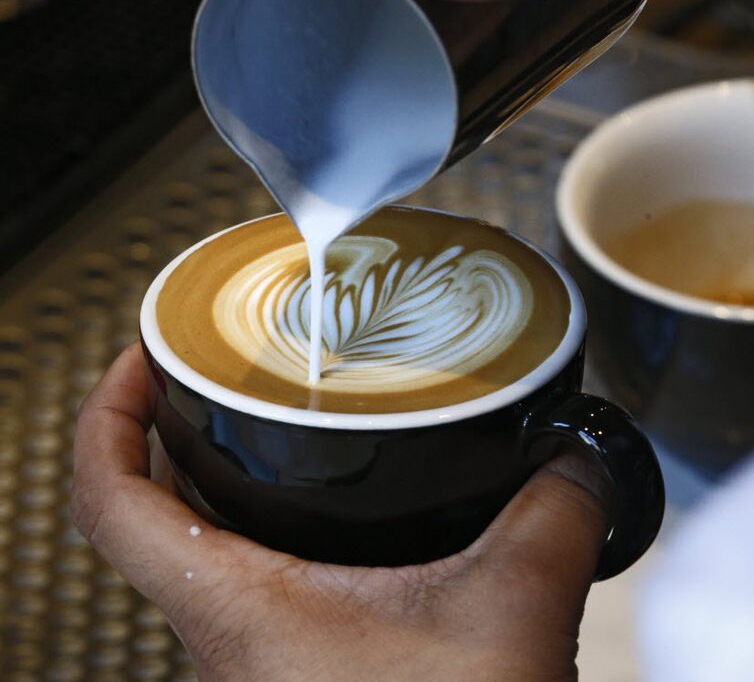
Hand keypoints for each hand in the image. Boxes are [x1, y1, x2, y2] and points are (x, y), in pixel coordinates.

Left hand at [72, 345, 610, 681]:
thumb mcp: (511, 616)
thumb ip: (553, 517)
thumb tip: (577, 453)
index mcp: (235, 607)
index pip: (112, 499)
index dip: (108, 412)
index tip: (143, 354)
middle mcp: (223, 630)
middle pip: (145, 508)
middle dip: (165, 424)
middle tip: (207, 365)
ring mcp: (251, 651)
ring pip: (189, 544)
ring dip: (208, 473)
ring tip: (255, 412)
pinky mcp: (290, 663)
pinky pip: (240, 572)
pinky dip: (254, 517)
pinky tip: (316, 500)